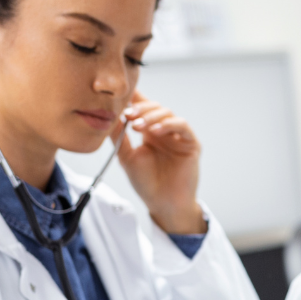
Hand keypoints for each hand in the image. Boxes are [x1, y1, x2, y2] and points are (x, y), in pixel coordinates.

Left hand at [115, 90, 204, 234]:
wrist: (163, 204)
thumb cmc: (146, 183)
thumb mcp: (126, 157)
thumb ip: (119, 137)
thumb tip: (109, 116)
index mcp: (149, 132)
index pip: (143, 108)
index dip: (134, 98)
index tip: (121, 95)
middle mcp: (164, 131)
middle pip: (155, 107)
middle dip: (140, 109)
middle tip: (127, 115)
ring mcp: (178, 136)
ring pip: (168, 113)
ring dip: (151, 116)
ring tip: (137, 125)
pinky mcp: (191, 143)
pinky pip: (182, 126)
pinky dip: (168, 125)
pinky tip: (154, 131)